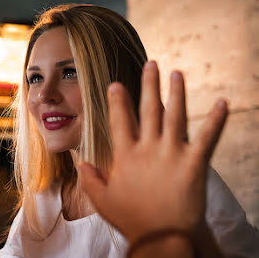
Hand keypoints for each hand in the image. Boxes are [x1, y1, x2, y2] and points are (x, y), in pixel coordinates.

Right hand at [78, 61, 227, 242]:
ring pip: (175, 116)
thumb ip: (89, 178)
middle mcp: (149, 149)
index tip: (116, 83)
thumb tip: (79, 161)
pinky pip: (207, 138)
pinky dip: (216, 120)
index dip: (117, 101)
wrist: (163, 238)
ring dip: (177, 93)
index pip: (120, 121)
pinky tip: (223, 102)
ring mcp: (172, 154)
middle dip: (150, 85)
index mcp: (127, 156)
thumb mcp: (102, 200)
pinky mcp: (194, 164)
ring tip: (177, 73)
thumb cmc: (132, 219)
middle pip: (149, 110)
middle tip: (152, 63)